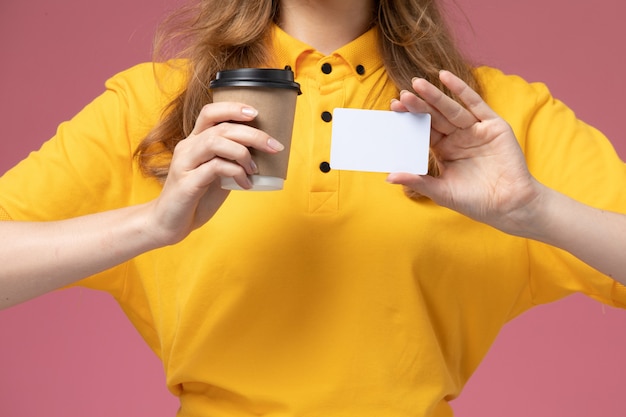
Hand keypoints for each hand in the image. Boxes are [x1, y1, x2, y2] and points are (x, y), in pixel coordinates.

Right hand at [146, 102, 283, 244]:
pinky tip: (245, 183)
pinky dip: (236, 172)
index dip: (233, 108)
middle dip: (253, 134)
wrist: (169, 223)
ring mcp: (185, 164)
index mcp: (194, 142)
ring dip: (243, 153)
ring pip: (216, 142)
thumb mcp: (217, 174)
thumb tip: (263, 153)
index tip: (256, 114)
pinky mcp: (187, 183)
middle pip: (221, 128)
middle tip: (274, 146)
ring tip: (255, 169)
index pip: (210, 113)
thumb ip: (232, 160)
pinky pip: (215, 167)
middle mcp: (187, 148)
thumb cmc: (196, 198)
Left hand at [388, 70, 542, 235]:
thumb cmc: (474, 201)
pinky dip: (461, 90)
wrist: (509, 206)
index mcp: (444, 150)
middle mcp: (458, 137)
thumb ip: (417, 182)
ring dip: (435, 95)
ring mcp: (476, 130)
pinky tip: (445, 77)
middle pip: (435, 117)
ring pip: (451, 109)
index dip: (410, 120)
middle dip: (419, 106)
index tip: (394, 108)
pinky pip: (475, 104)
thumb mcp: (441, 192)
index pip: (423, 131)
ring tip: (417, 84)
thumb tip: (388, 177)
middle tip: (403, 95)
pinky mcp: (493, 126)